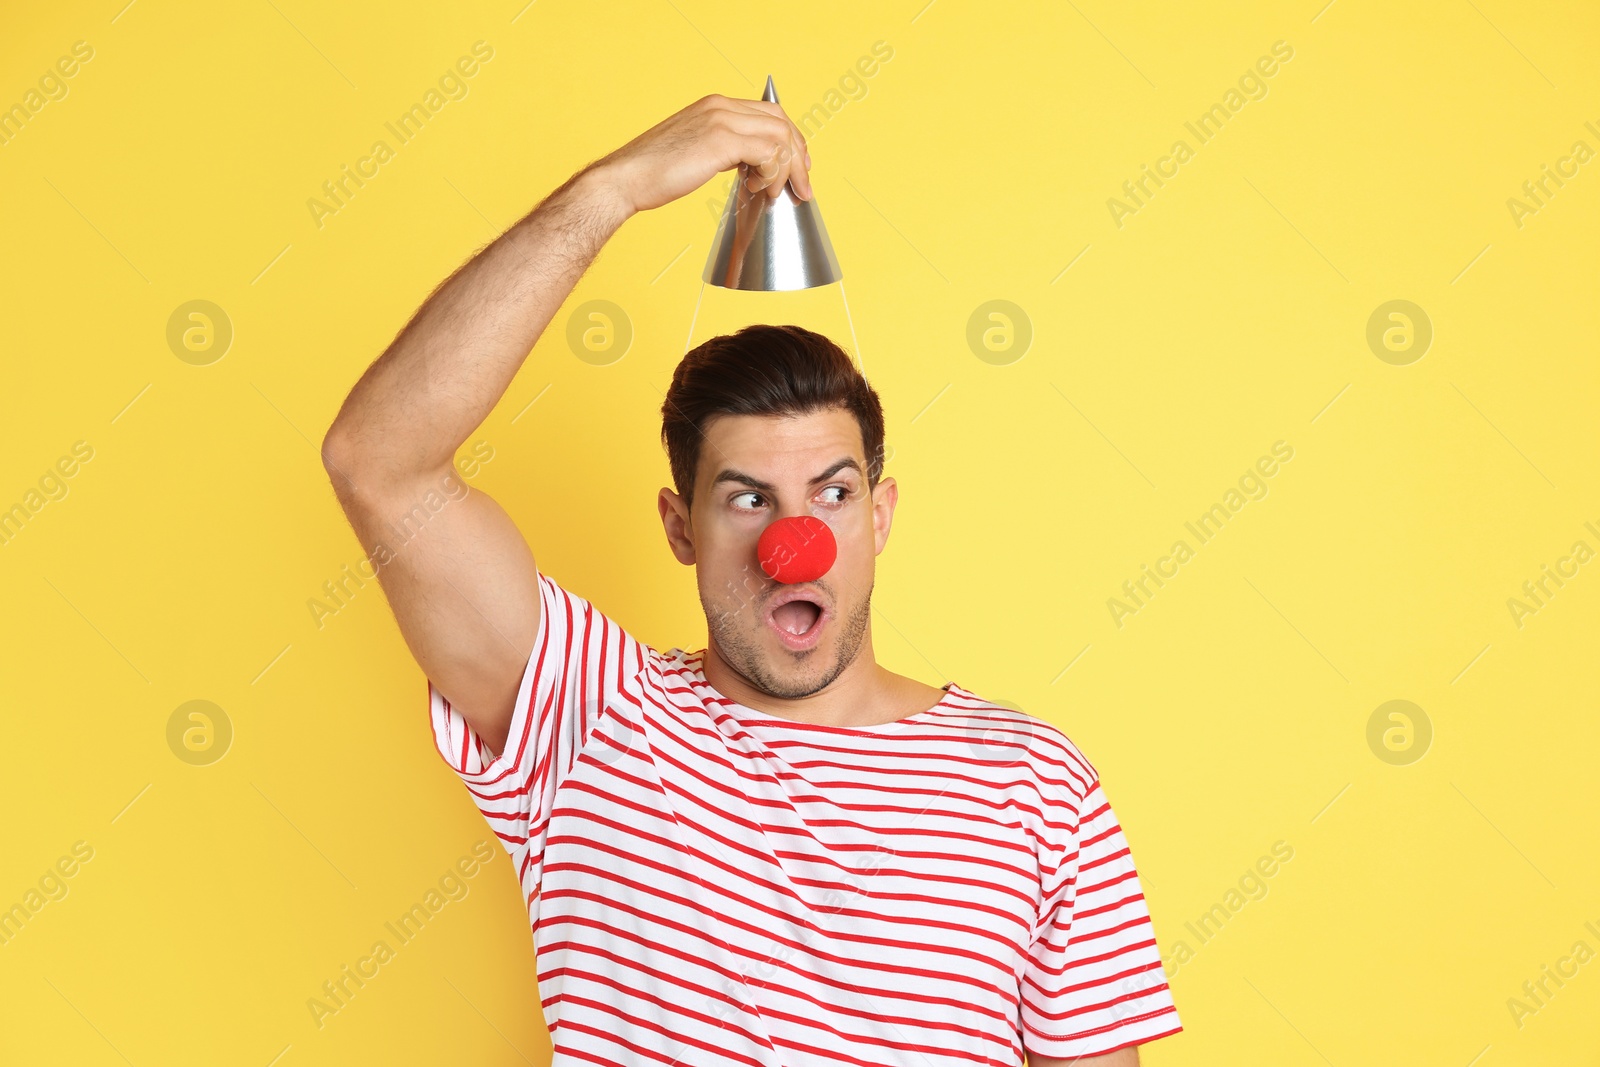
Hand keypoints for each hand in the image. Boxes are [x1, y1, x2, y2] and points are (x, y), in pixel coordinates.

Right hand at [589, 93, 812, 215]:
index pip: (769, 112)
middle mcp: (720, 106)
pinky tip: (759, 190)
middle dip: (797, 155)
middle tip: (801, 185)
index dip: (789, 140)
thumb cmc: (653, 173)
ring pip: (779, 136)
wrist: (625, 179)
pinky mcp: (720, 141)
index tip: (796, 166)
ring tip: (775, 193)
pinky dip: (772, 174)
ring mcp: (721, 120)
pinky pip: (768, 153)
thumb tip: (750, 166)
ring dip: (787, 169)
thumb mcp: (695, 151)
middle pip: (780, 120)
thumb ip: (723, 150)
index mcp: (715, 105)